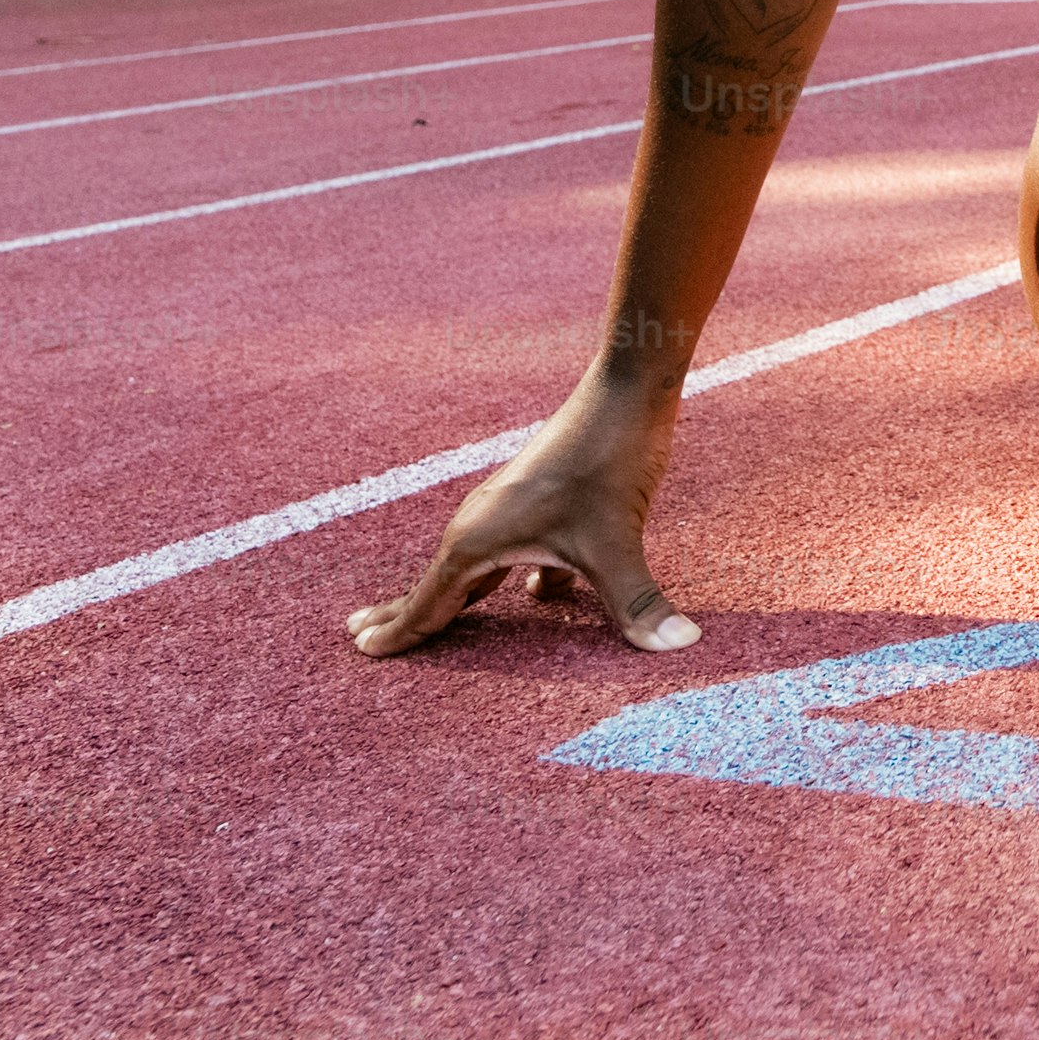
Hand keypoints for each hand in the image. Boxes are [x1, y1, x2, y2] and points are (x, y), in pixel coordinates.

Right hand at [347, 373, 697, 657]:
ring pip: (475, 568)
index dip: (397, 631)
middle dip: (405, 613)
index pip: (427, 602)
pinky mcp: (542, 502)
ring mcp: (511, 510)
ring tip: (438, 625)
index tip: (360, 650)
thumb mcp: (617, 541)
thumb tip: (680, 648)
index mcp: (478, 540)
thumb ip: (637, 604)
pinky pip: (514, 554)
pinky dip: (512, 581)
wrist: (626, 389)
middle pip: (437, 584)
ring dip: (457, 598)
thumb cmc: (607, 460)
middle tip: (358, 636)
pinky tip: (539, 599)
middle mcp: (483, 524)